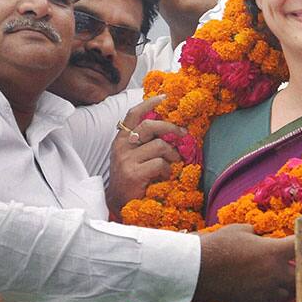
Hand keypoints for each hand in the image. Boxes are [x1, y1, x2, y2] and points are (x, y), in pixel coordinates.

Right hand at [107, 95, 185, 214]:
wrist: (118, 204)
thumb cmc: (129, 178)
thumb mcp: (132, 155)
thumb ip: (143, 142)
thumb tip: (168, 128)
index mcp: (121, 139)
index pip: (133, 114)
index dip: (149, 103)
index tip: (164, 97)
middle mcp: (122, 146)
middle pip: (149, 125)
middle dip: (170, 127)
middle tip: (183, 133)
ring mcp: (126, 160)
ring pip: (159, 145)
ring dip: (172, 153)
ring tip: (175, 161)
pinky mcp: (133, 174)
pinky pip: (160, 163)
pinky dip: (168, 169)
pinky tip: (166, 175)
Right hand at [193, 224, 294, 301]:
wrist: (200, 269)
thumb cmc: (220, 244)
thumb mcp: (241, 229)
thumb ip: (257, 233)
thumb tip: (260, 236)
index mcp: (273, 251)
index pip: (300, 247)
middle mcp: (274, 273)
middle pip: (300, 276)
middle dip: (297, 270)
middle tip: (290, 263)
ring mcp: (266, 291)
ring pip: (286, 292)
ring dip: (283, 284)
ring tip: (273, 275)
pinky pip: (269, 301)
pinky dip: (268, 295)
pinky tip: (258, 286)